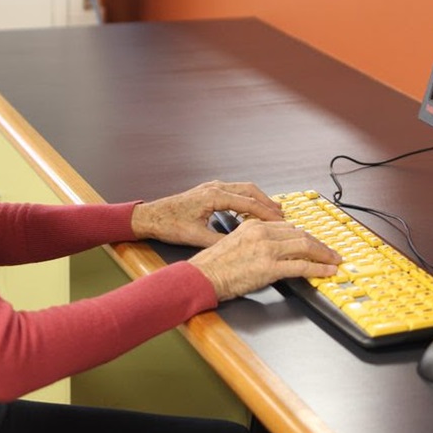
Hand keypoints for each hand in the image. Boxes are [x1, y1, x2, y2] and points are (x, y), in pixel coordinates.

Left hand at [130, 180, 283, 247]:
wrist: (150, 216)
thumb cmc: (169, 224)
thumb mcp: (196, 237)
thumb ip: (219, 240)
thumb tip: (238, 245)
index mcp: (214, 196)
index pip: (247, 201)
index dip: (266, 211)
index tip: (280, 220)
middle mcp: (215, 187)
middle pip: (249, 190)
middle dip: (267, 202)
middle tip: (282, 214)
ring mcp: (211, 187)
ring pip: (243, 188)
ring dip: (258, 198)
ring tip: (272, 210)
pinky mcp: (208, 190)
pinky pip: (234, 190)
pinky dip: (247, 198)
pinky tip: (250, 208)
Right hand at [188, 219, 341, 300]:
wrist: (201, 277)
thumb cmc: (213, 265)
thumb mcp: (234, 242)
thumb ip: (254, 240)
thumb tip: (271, 248)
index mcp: (254, 225)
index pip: (287, 227)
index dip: (304, 235)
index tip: (313, 242)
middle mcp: (262, 233)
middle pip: (299, 234)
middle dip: (318, 244)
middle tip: (330, 251)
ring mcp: (267, 249)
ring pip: (304, 246)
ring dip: (323, 254)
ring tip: (334, 260)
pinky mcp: (269, 267)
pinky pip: (301, 266)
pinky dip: (318, 268)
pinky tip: (327, 271)